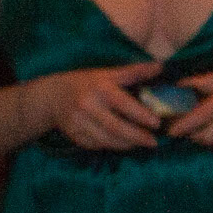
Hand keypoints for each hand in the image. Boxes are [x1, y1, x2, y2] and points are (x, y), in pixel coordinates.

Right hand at [41, 62, 166, 151]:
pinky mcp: (73, 134)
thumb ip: (134, 72)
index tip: (157, 123)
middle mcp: (88, 106)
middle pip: (116, 127)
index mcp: (100, 89)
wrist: (52, 95)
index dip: (142, 115)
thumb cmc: (86, 83)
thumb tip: (159, 66)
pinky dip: (111, 146)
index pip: (124, 104)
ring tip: (141, 143)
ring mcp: (78, 122)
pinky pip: (95, 145)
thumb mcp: (108, 74)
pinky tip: (123, 144)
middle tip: (153, 142)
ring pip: (106, 140)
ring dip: (126, 144)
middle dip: (137, 137)